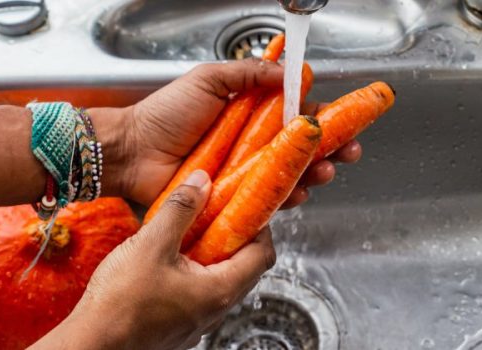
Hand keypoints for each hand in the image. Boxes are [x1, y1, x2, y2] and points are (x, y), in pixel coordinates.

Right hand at [30, 171, 275, 349]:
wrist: (91, 344)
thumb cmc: (120, 303)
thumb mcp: (151, 244)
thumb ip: (180, 209)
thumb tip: (202, 182)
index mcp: (220, 290)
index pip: (263, 255)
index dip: (260, 227)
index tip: (245, 206)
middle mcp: (215, 310)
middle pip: (245, 268)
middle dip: (235, 237)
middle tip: (218, 213)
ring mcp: (197, 321)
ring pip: (220, 280)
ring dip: (212, 254)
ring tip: (191, 231)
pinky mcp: (178, 326)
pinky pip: (198, 293)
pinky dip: (193, 271)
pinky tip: (169, 257)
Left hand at [94, 59, 361, 206]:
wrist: (134, 152)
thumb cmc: (164, 115)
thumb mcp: (209, 79)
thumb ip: (249, 73)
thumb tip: (288, 71)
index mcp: (249, 113)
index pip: (294, 115)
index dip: (321, 119)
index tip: (344, 121)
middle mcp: (250, 144)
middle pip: (300, 149)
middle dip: (330, 151)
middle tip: (348, 153)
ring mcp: (243, 173)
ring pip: (289, 175)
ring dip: (314, 175)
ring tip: (324, 173)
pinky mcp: (234, 198)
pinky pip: (266, 201)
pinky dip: (287, 199)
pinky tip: (298, 194)